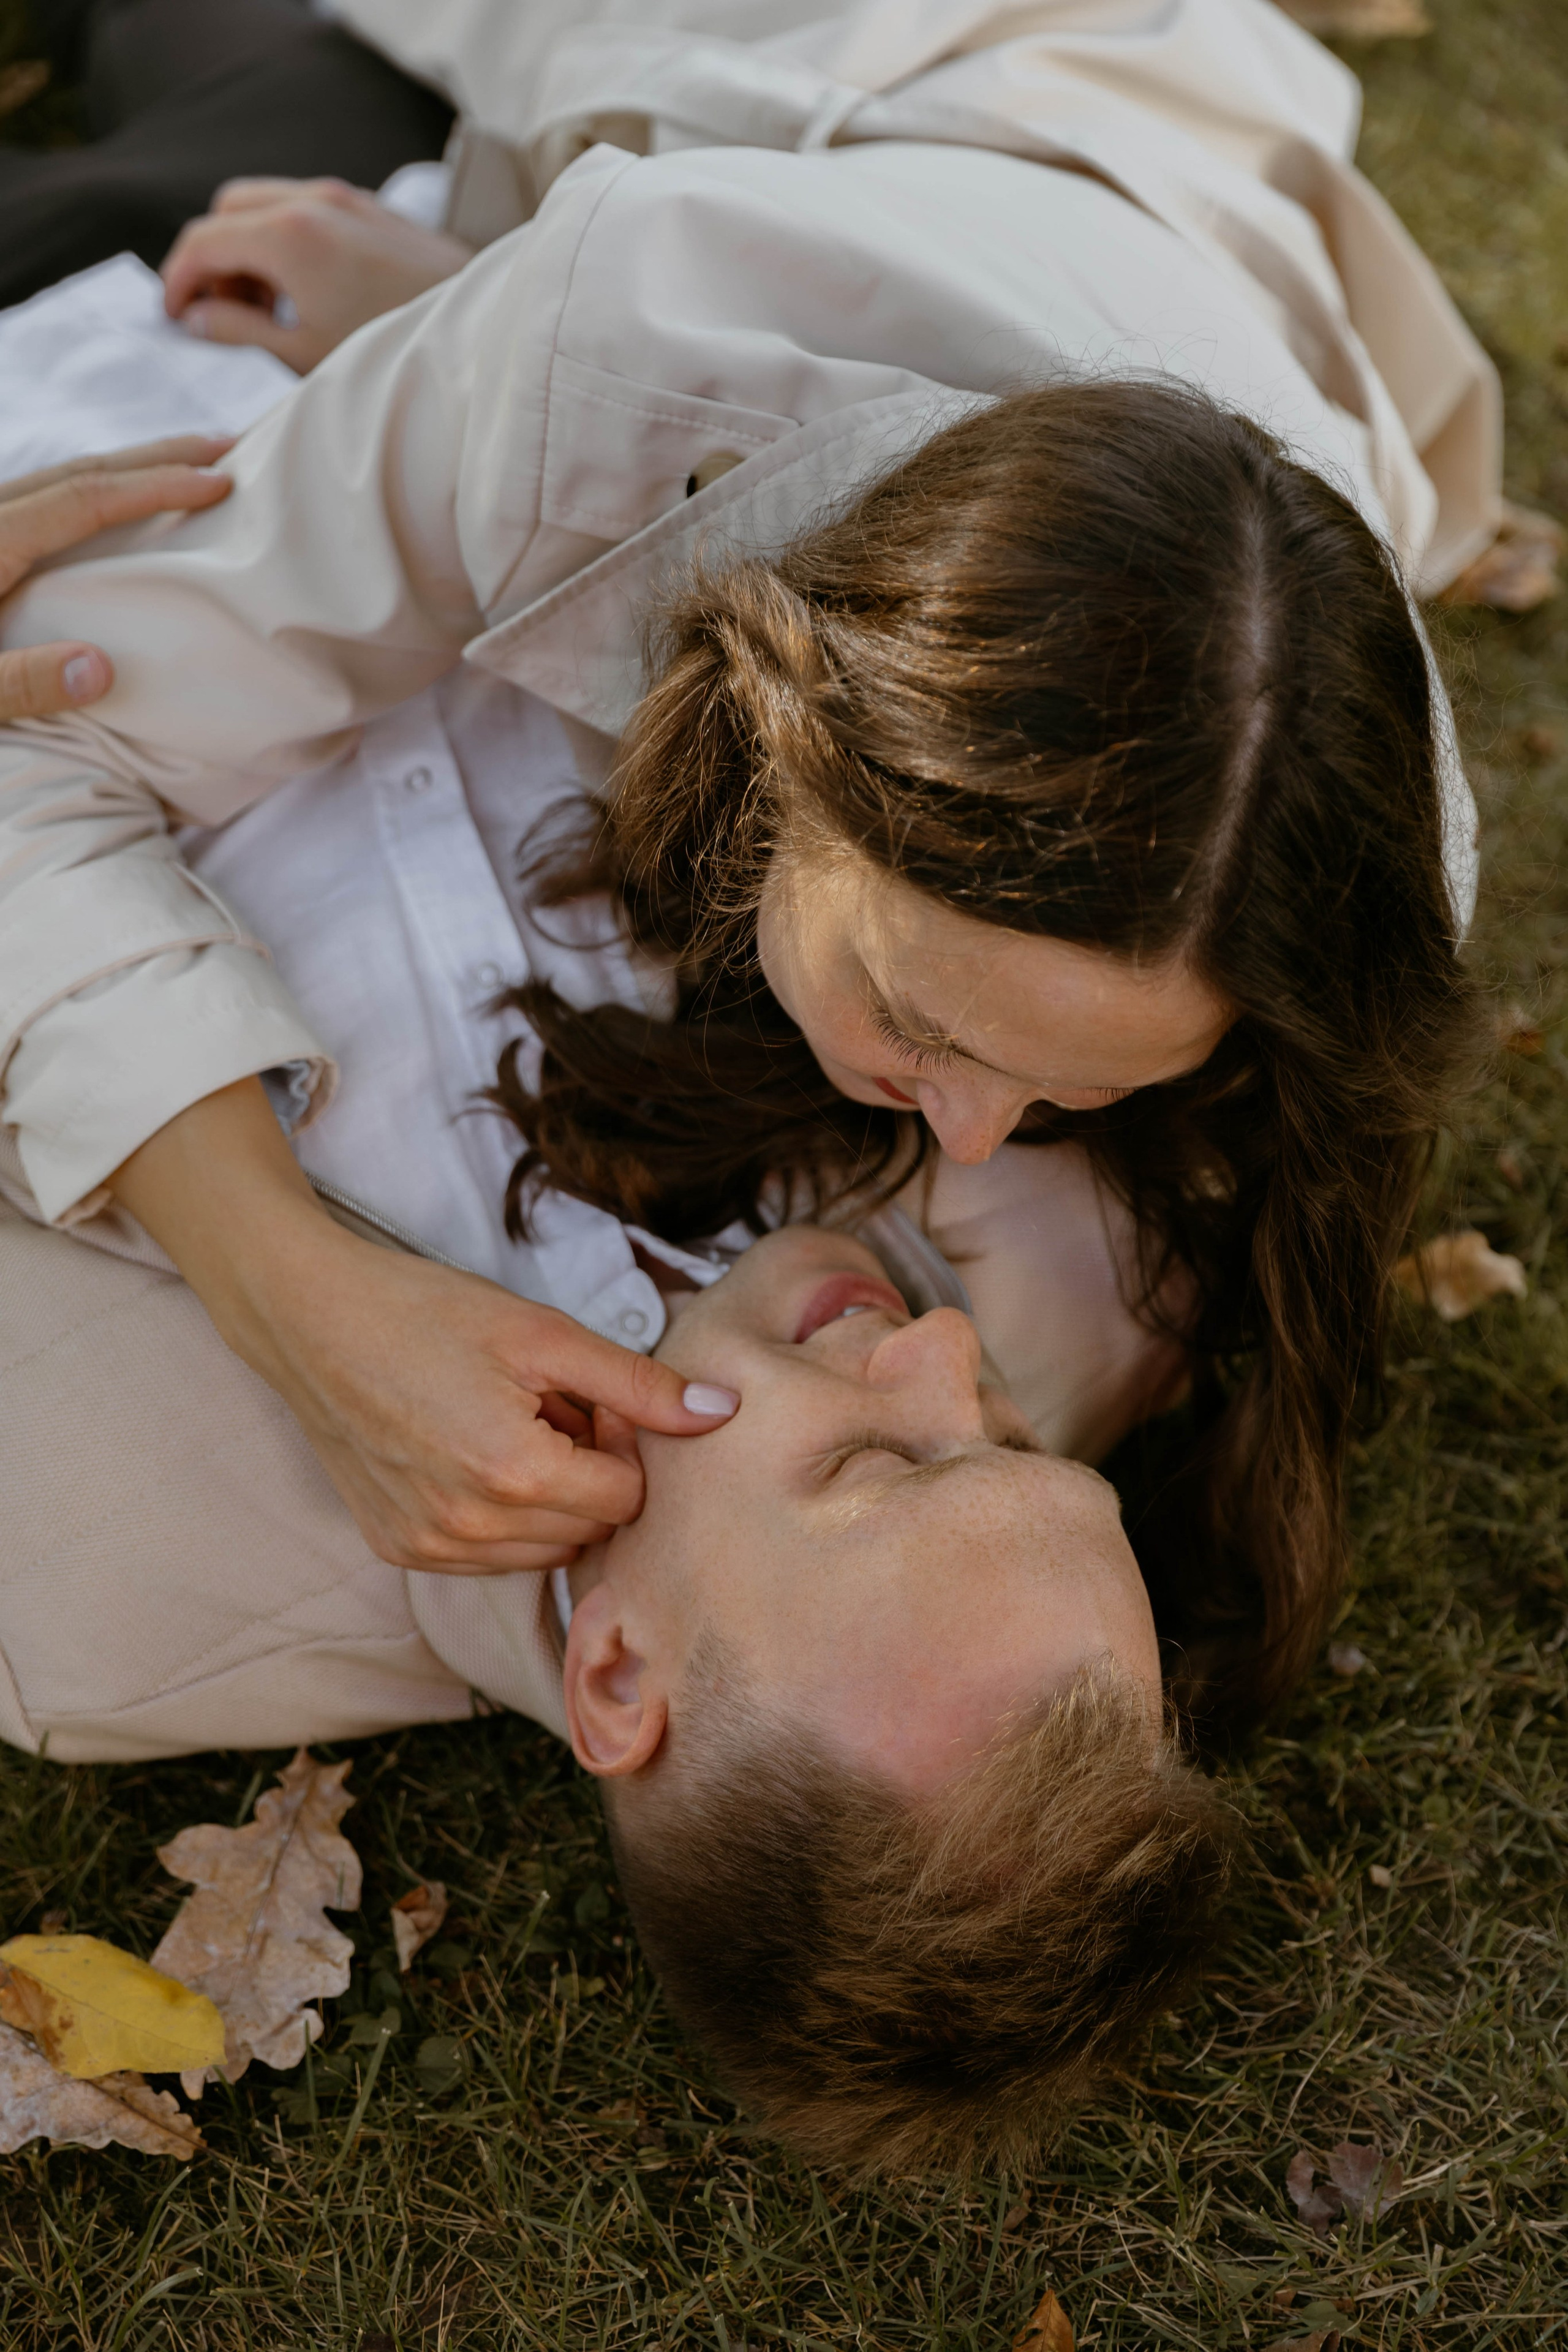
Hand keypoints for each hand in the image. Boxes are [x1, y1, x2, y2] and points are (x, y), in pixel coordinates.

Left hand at [0, 437, 232, 719]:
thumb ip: (20, 682)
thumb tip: (104, 669)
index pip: (85, 500)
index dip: (156, 486)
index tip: (220, 479)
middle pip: (79, 470)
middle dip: (157, 455)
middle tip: (230, 444)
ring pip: (57, 479)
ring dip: (127, 470)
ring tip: (184, 467)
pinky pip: (38, 500)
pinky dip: (89, 493)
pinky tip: (110, 508)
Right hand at [112, 1081, 739, 1573]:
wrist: (308, 1318)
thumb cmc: (425, 1311)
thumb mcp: (543, 1332)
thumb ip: (638, 1384)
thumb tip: (722, 1413)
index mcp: (515, 1475)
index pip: (627, 1497)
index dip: (622, 1443)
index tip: (588, 1397)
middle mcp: (470, 1529)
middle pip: (589, 1529)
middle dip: (588, 1472)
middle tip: (547, 1405)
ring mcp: (430, 1548)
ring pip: (543, 1551)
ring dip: (547, 1499)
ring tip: (505, 1426)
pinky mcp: (400, 1549)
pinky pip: (488, 1556)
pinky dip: (499, 1516)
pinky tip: (467, 1453)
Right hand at [162, 177, 473, 372]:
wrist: (484, 336)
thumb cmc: (395, 353)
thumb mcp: (303, 356)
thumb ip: (238, 334)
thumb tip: (195, 321)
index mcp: (288, 234)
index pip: (202, 239)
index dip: (176, 280)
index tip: (174, 319)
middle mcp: (314, 201)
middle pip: (229, 208)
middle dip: (213, 259)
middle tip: (219, 315)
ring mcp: (347, 199)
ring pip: (267, 205)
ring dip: (250, 251)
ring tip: (265, 313)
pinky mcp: (374, 210)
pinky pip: (307, 211)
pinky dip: (287, 244)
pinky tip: (305, 295)